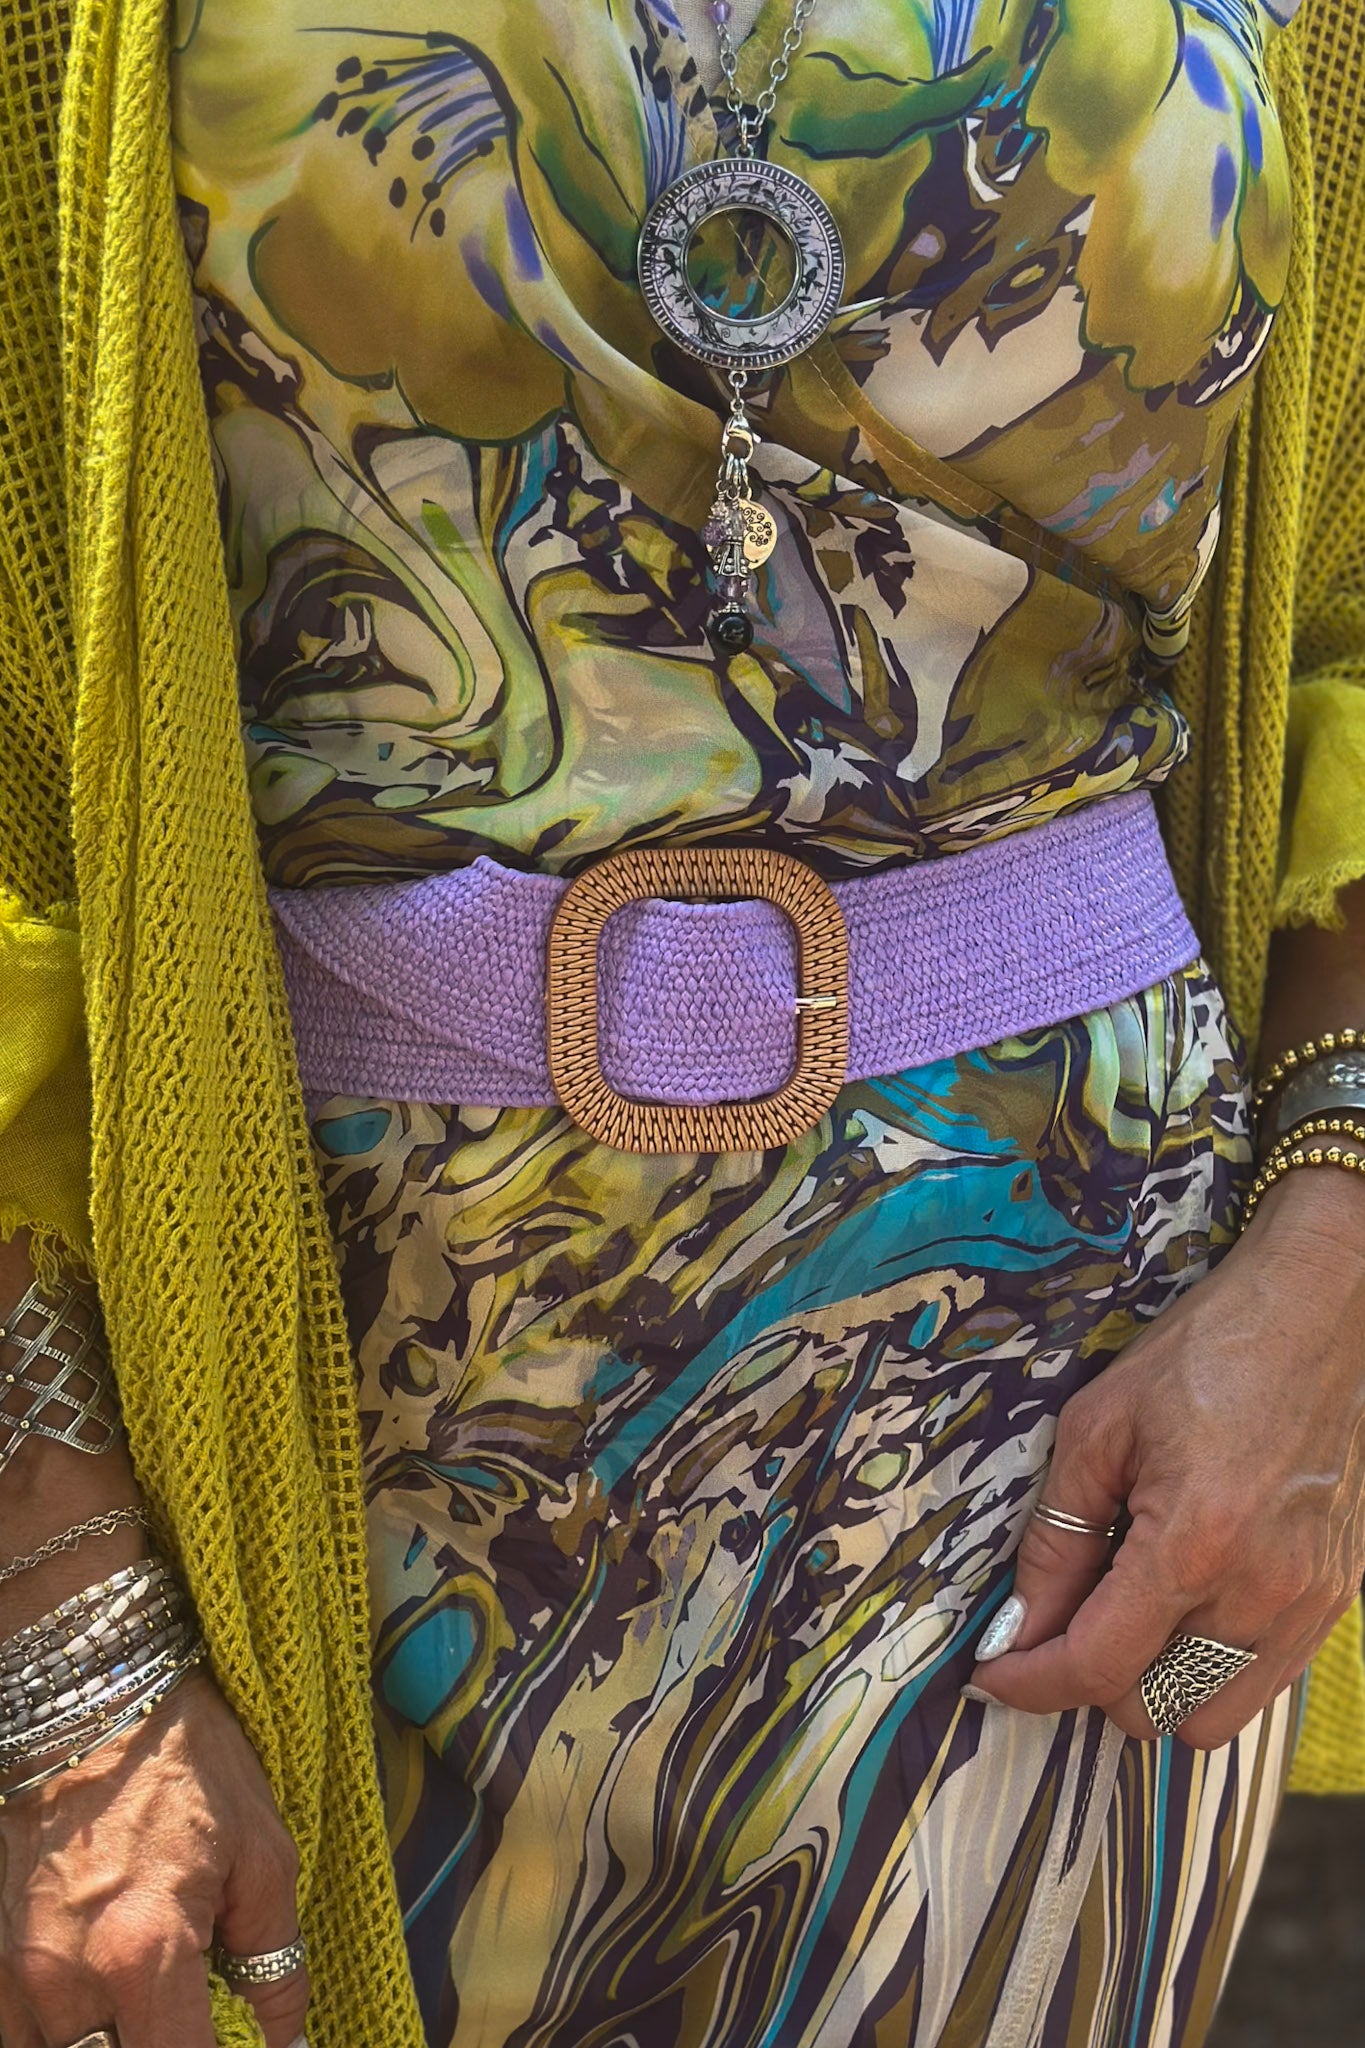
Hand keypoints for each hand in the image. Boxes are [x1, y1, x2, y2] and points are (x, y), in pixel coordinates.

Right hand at [0, 1669, 308, 2047]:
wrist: (93, 1696)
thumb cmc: (184, 1761)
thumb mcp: (261, 1849)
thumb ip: (275, 1956)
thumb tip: (285, 2035)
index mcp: (145, 1950)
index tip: (237, 2046)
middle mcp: (66, 1977)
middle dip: (162, 2046)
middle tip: (195, 2016)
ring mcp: (13, 1974)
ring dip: (110, 2038)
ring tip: (146, 1998)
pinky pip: (19, 2031)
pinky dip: (60, 2029)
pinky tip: (98, 1996)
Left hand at [969, 1166, 1364, 1745]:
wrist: (1318, 1314)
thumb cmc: (1207, 1352)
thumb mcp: (1099, 1426)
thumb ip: (1057, 1534)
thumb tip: (1022, 1619)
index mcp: (1193, 1544)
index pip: (1097, 1664)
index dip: (1031, 1681)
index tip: (994, 1673)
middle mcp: (1261, 1591)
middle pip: (1152, 1708)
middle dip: (1089, 1679)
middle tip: (1058, 1625)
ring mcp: (1309, 1602)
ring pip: (1213, 1715)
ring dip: (1154, 1688)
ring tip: (1124, 1622)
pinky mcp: (1337, 1596)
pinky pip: (1263, 1679)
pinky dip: (1211, 1669)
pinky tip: (1183, 1608)